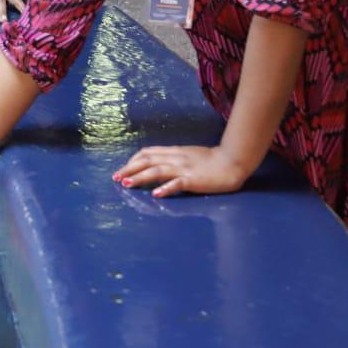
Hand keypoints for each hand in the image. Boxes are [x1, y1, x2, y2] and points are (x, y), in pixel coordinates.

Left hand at [113, 144, 250, 197]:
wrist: (232, 162)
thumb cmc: (211, 160)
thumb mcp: (188, 155)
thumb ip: (173, 158)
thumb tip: (156, 163)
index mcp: (174, 152)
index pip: (147, 153)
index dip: (132, 160)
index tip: (123, 169)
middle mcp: (175, 158)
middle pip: (147, 161)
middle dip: (129, 169)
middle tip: (116, 178)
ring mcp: (184, 169)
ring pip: (157, 171)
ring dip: (140, 177)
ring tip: (127, 184)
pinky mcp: (194, 180)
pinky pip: (178, 183)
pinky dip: (166, 188)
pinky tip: (156, 194)